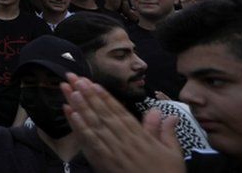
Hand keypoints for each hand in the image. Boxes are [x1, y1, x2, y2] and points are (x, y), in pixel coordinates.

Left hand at [61, 74, 183, 172]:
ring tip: (70, 91)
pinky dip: (80, 127)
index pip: (120, 112)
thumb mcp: (172, 152)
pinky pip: (90, 143)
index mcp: (141, 136)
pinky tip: (72, 115)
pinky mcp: (105, 163)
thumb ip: (165, 131)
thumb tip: (165, 112)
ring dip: (81, 106)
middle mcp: (125, 140)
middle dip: (88, 95)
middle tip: (75, 79)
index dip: (105, 97)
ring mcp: (114, 151)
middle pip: (104, 114)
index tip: (93, 83)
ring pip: (95, 124)